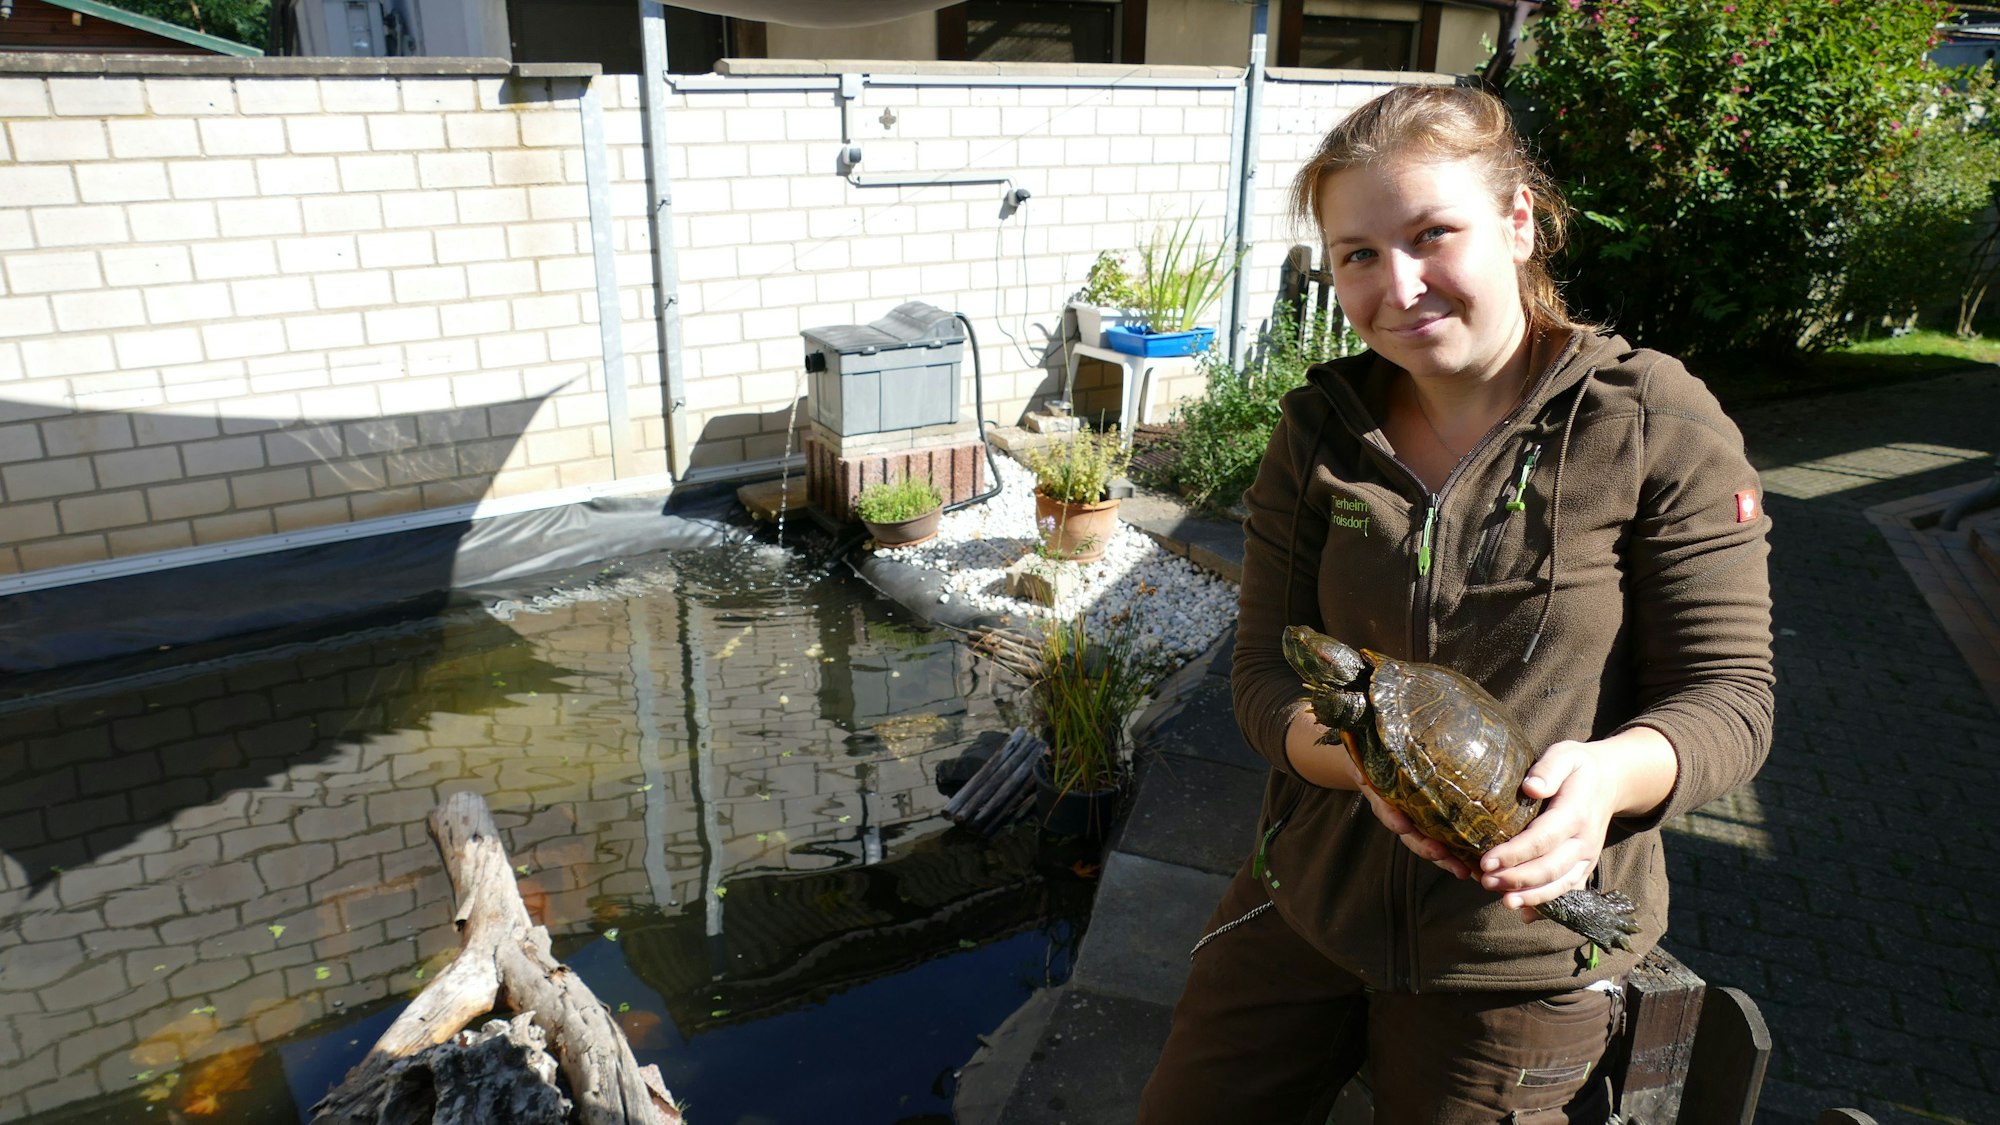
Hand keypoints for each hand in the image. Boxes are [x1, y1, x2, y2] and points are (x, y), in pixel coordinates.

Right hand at [1282, 708, 1472, 878]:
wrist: (1366, 731)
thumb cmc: (1376, 722)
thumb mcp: (1372, 716)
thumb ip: (1384, 709)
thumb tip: (1388, 674)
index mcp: (1375, 776)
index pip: (1382, 800)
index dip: (1392, 814)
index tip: (1402, 824)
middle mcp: (1390, 797)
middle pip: (1406, 828)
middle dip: (1425, 845)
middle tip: (1445, 856)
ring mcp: (1407, 807)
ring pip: (1422, 838)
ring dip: (1443, 856)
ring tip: (1465, 870)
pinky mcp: (1425, 811)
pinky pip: (1436, 835)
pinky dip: (1451, 850)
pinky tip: (1471, 863)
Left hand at [1477, 740, 1620, 920]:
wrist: (1610, 781)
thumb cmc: (1578, 767)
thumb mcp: (1565, 755)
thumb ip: (1548, 769)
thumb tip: (1530, 787)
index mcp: (1576, 813)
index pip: (1542, 839)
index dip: (1514, 854)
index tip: (1486, 860)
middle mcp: (1584, 841)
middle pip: (1549, 868)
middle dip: (1516, 879)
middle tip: (1485, 881)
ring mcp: (1586, 857)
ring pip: (1560, 885)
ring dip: (1532, 897)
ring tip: (1503, 901)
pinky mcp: (1584, 866)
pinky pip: (1568, 890)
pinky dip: (1548, 905)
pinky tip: (1525, 914)